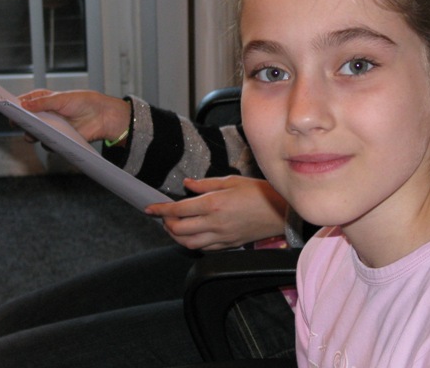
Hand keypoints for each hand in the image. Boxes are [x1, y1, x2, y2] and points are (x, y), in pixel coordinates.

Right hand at [19, 89, 130, 143]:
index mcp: (42, 101)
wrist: (102, 116)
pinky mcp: (59, 139)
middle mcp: (44, 115)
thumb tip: (23, 105)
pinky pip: (48, 145)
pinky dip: (48, 143)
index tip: (6, 106)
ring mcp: (51, 128)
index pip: (23, 103)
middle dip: (20, 121)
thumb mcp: (61, 98)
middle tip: (18, 121)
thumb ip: (42, 102)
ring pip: (33, 134)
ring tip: (33, 132)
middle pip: (25, 120)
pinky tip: (50, 140)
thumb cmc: (83, 102)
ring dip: (32, 134)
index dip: (13, 105)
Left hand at [145, 175, 287, 250]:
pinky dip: (192, 243)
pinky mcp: (228, 244)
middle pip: (178, 229)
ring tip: (174, 227)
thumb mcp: (231, 181)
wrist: (280, 212)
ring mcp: (221, 236)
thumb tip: (187, 185)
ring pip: (188, 243)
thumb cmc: (259, 193)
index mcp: (213, 204)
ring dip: (176, 236)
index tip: (149, 208)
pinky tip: (192, 235)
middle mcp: (214, 223)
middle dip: (166, 223)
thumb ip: (205, 184)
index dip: (160, 209)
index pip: (178, 210)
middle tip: (164, 215)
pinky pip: (203, 248)